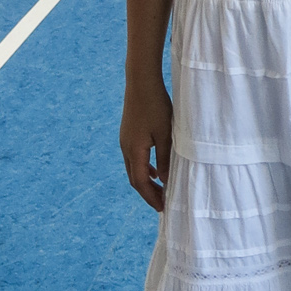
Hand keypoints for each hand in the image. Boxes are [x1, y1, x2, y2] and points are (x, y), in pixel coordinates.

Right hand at [119, 76, 172, 209]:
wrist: (141, 82)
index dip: (151, 197)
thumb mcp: (166, 134)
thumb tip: (165, 181)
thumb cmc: (156, 106)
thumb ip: (165, 159)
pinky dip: (144, 168)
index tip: (163, 208)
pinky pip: (134, 158)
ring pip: (134, 169)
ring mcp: (125, 141)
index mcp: (134, 151)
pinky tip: (155, 170)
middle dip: (148, 193)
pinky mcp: (128, 133)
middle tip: (162, 203)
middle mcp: (126, 148)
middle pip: (135, 179)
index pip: (140, 183)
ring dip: (146, 181)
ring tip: (160, 190)